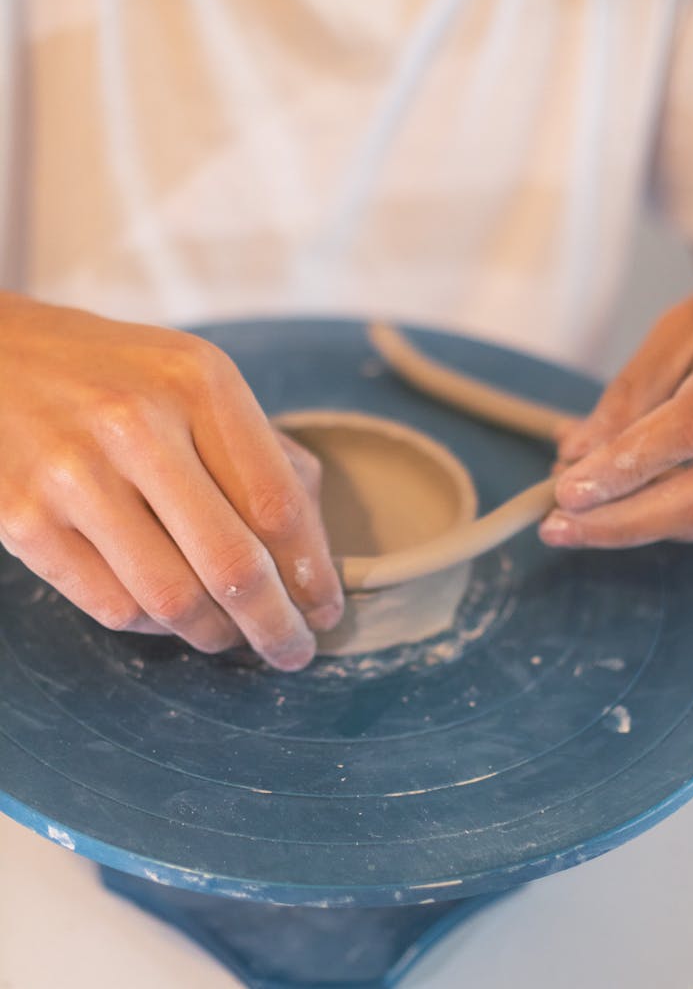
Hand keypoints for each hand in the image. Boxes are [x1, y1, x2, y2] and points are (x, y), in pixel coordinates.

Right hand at [0, 293, 342, 669]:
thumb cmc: (115, 376)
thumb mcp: (196, 381)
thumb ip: (261, 453)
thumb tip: (314, 550)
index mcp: (198, 383)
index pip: (278, 503)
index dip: (313, 572)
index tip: (327, 609)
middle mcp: (137, 425)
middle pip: (232, 563)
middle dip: (276, 625)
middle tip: (294, 651)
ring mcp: (73, 475)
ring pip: (172, 600)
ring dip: (217, 635)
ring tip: (232, 637)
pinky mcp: (21, 520)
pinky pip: (113, 607)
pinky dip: (155, 627)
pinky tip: (169, 616)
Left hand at [539, 265, 692, 547]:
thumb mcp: (682, 329)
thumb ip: (632, 391)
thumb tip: (575, 455)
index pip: (692, 426)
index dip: (627, 466)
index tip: (567, 492)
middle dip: (619, 522)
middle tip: (554, 528)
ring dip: (628, 526)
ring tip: (566, 518)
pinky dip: (650, 516)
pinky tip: (604, 503)